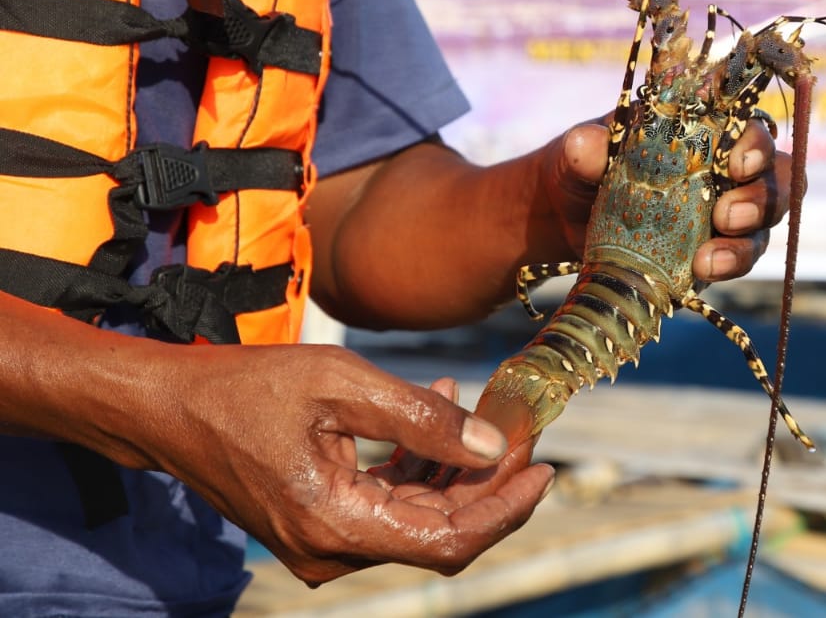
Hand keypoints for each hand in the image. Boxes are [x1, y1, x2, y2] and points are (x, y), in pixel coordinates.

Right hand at [142, 344, 553, 583]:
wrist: (168, 408)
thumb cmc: (245, 388)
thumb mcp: (342, 385)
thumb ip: (422, 420)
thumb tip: (492, 448)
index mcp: (335, 525)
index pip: (449, 541)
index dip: (505, 509)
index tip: (546, 469)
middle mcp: (330, 551)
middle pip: (439, 532)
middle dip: (488, 483)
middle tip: (521, 430)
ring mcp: (322, 543)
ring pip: (416, 519)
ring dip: (456, 470)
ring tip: (482, 409)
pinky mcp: (317, 524)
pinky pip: (386, 505)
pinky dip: (419, 468)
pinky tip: (439, 412)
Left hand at [543, 118, 791, 280]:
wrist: (565, 218)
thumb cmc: (581, 167)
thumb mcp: (577, 151)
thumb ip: (585, 146)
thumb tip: (585, 147)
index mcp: (705, 129)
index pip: (749, 128)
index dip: (754, 144)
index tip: (734, 163)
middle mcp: (727, 168)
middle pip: (777, 178)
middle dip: (763, 198)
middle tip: (727, 216)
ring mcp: (726, 212)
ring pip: (764, 225)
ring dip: (745, 243)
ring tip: (708, 261)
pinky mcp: (716, 250)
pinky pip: (738, 259)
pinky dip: (727, 266)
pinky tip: (699, 272)